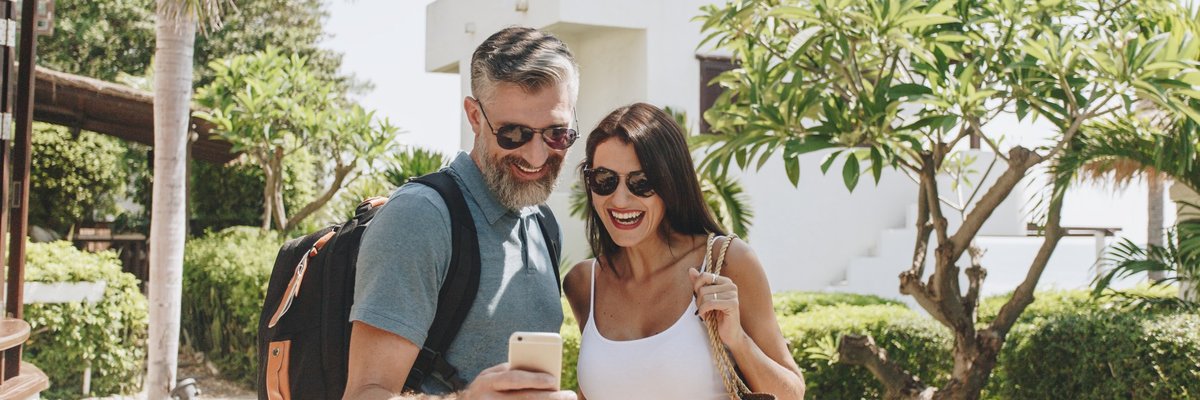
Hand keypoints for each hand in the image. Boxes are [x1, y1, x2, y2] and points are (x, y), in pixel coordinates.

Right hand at [461, 363, 576, 399]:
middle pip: (522, 399)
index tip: (553, 379)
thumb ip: (511, 372)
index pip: (513, 378)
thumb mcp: (491, 376)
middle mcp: (488, 398)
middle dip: (548, 397)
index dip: (533, 379)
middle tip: (568, 396)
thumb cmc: (485, 388)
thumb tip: (541, 371)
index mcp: (487, 381)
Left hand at [690, 268, 746, 347]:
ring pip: (705, 296)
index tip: (698, 297)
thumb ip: (699, 284)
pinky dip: (704, 310)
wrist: (729, 334)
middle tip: (703, 309)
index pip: (704, 275)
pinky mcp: (733, 304)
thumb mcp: (705, 298)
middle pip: (703, 287)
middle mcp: (731, 285)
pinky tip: (705, 316)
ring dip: (701, 307)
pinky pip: (710, 303)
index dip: (696, 286)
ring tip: (706, 313)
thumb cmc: (716, 316)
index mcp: (725, 281)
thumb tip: (691, 269)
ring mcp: (733, 294)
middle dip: (698, 300)